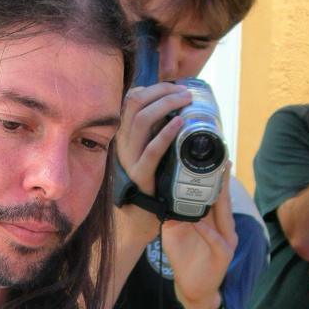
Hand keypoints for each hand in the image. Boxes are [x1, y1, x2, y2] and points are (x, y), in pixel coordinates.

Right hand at [114, 83, 191, 238]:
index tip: (175, 87)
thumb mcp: (147, 154)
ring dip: (166, 105)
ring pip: (141, 120)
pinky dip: (166, 134)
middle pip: (135, 103)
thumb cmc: (149, 185)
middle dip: (162, 91)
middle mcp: (122, 143)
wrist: (136, 221)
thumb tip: (178, 114)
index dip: (154, 88)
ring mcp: (129, 159)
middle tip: (185, 93)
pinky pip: (151, 151)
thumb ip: (156, 135)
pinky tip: (180, 124)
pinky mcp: (139, 176)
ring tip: (186, 102)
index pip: (132, 99)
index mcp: (125, 135)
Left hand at [162, 166, 236, 308]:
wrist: (192, 288)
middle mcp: (223, 227)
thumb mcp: (176, 231)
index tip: (212, 158)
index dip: (216, 177)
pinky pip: (216, 239)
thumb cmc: (185, 258)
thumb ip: (174, 213)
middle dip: (223, 182)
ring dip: (220, 200)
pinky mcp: (223, 255)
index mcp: (213, 220)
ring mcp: (226, 240)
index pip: (215, 195)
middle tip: (221, 161)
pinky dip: (207, 231)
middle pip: (224, 201)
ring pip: (225, 216)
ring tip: (217, 182)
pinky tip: (200, 222)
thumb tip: (162, 193)